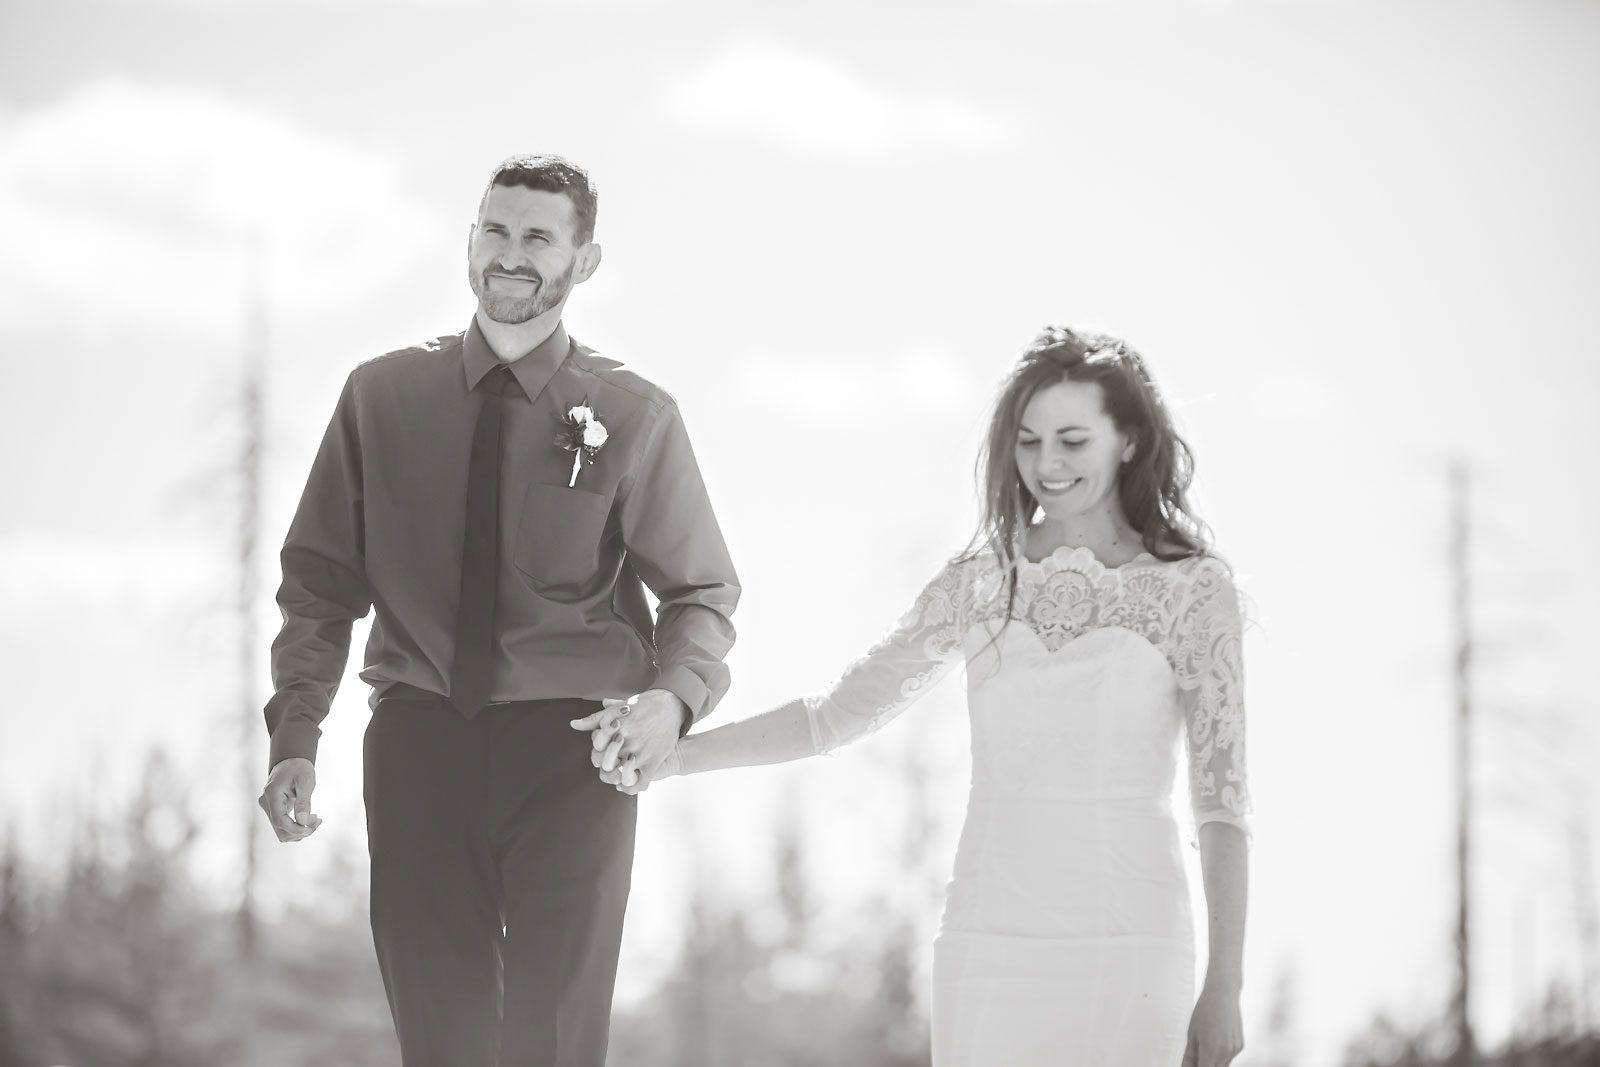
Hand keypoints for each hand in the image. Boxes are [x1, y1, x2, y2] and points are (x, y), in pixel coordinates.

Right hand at [257, 757, 322, 842]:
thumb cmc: (300, 768)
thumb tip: (303, 821)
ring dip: (299, 831)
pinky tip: (308, 820)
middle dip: (300, 831)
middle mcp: (266, 803)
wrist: (291, 762)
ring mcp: (268, 808)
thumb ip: (304, 801)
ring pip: (281, 832)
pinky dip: (296, 828)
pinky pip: (283, 827)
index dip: (296, 829)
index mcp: (272, 794)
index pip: (280, 821)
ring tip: (315, 820)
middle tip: (318, 821)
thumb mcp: (306, 781)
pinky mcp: (273, 811)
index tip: (312, 827)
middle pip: (280, 829)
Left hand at [569, 689, 687, 790]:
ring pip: (621, 776)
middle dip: (608, 768)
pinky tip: (631, 783)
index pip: (596, 750)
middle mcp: (625, 741)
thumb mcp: (617, 709)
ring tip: (621, 775)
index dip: (599, 755)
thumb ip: (594, 719)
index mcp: (613, 728)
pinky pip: (640, 783)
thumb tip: (573, 725)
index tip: (605, 754)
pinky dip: (632, 787)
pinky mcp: (653, 760)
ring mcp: (639, 752)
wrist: (672, 705)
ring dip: (619, 779)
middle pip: (607, 765)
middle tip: (614, 765)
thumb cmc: (642, 706)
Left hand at [1181, 980, 1243, 1066]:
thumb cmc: (1204, 1010)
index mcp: (1211, 1051)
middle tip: (1196, 1059)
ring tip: (1204, 1047)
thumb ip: (1190, 1056)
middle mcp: (1226, 1053)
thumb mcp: (1191, 1034)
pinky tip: (1214, 1042)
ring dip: (1212, 1063)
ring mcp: (1235, 1050)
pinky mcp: (1240, 1045)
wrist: (1223, 994)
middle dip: (1204, 1066)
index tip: (1192, 1065)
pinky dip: (1221, 1055)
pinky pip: (1229, 1057)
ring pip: (1222, 1066)